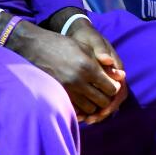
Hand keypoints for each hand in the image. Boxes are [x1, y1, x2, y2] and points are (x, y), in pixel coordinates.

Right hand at [3, 20, 122, 123]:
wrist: (35, 47)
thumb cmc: (62, 45)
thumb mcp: (84, 48)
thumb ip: (102, 63)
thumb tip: (121, 77)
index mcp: (88, 66)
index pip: (111, 88)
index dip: (114, 87)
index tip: (111, 84)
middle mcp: (78, 80)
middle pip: (103, 101)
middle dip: (106, 98)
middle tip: (102, 92)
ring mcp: (67, 90)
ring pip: (90, 108)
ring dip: (93, 104)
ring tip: (91, 96)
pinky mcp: (58, 95)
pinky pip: (77, 109)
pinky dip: (81, 108)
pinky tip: (80, 99)